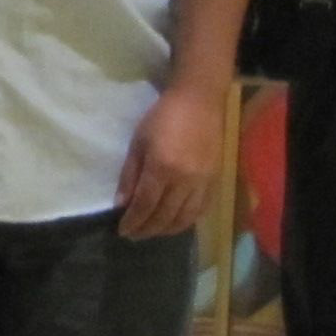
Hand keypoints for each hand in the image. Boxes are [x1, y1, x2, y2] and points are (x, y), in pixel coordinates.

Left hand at [114, 77, 227, 240]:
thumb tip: (121, 204)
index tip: (123, 231)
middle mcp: (184, 180)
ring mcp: (202, 182)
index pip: (145, 205)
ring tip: (152, 231)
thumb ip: (129, 175)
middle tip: (134, 235)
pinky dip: (187, 221)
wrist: (199, 101)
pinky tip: (175, 222)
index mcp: (162, 168)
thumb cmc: (163, 116)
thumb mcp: (138, 141)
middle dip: (147, 230)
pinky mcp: (214, 180)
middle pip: (164, 216)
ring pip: (184, 218)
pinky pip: (201, 210)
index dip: (133, 222)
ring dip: (166, 230)